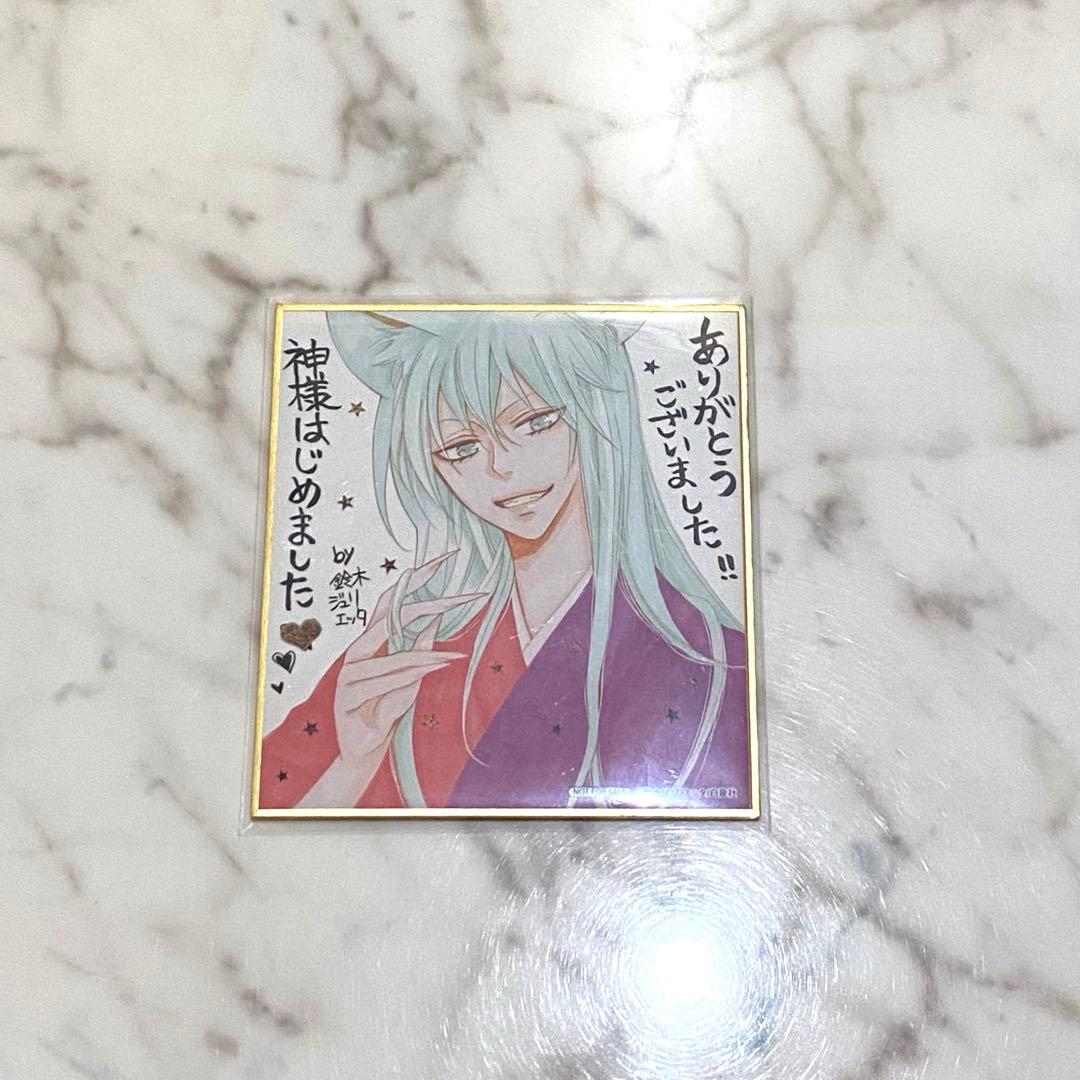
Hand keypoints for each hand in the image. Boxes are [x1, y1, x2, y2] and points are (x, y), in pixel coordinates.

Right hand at [333, 552, 484, 767]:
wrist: (363, 752)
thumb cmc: (384, 712)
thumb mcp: (408, 679)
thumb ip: (418, 650)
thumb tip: (434, 619)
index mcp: (368, 643)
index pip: (390, 602)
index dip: (414, 579)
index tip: (443, 559)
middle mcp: (355, 654)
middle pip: (388, 619)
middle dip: (426, 604)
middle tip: (460, 597)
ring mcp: (348, 676)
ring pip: (394, 658)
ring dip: (427, 658)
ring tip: (454, 658)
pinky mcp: (346, 699)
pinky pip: (384, 685)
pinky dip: (408, 679)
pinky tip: (428, 675)